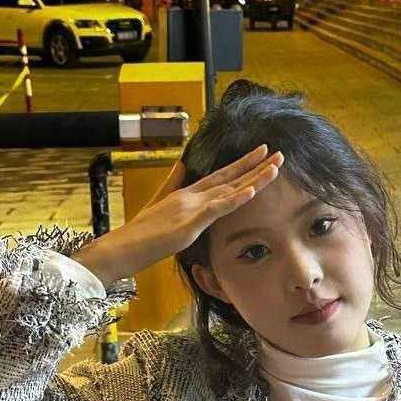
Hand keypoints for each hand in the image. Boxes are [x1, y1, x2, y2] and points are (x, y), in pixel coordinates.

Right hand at [73, 144, 283, 286]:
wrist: (122, 247)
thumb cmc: (140, 234)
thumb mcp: (158, 204)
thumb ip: (171, 183)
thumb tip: (181, 164)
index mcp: (186, 194)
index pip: (220, 176)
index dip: (242, 164)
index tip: (261, 153)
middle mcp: (192, 196)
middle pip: (230, 178)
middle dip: (255, 166)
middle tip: (278, 153)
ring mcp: (191, 208)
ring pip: (229, 190)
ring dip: (254, 178)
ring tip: (275, 166)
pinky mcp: (189, 224)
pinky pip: (216, 209)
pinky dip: (234, 200)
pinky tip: (250, 190)